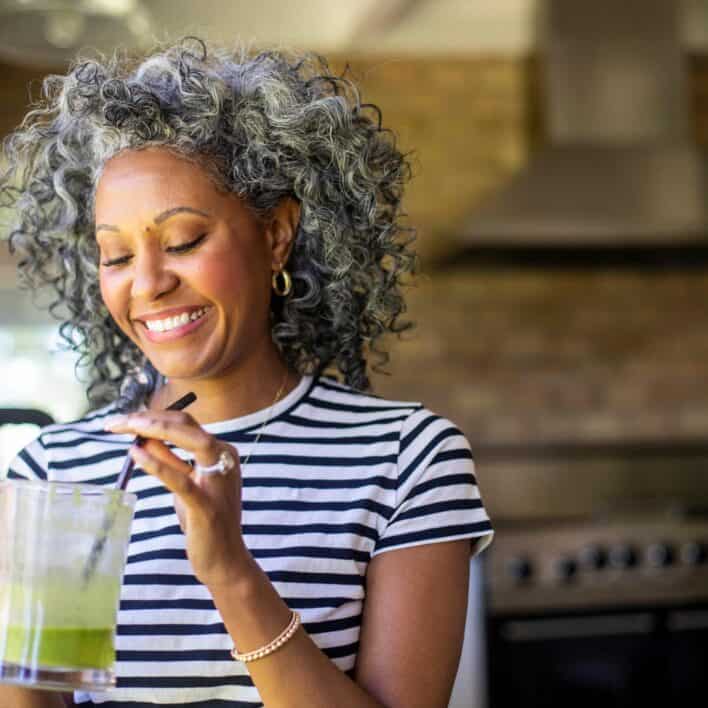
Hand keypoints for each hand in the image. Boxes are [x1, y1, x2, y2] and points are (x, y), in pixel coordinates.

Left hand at [104, 410, 252, 587]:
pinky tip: (136, 454)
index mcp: (221, 452)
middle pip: (186, 424)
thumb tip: (144, 439)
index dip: (154, 416)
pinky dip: (157, 464)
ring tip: (125, 426)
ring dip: (154, 429)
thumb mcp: (185, 485)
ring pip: (190, 440)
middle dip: (149, 418)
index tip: (127, 418)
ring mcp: (218, 480)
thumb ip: (170, 461)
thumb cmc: (205, 522)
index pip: (185, 423)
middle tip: (118, 420)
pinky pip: (180, 479)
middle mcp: (225, 459)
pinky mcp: (206, 504)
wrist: (225, 560)